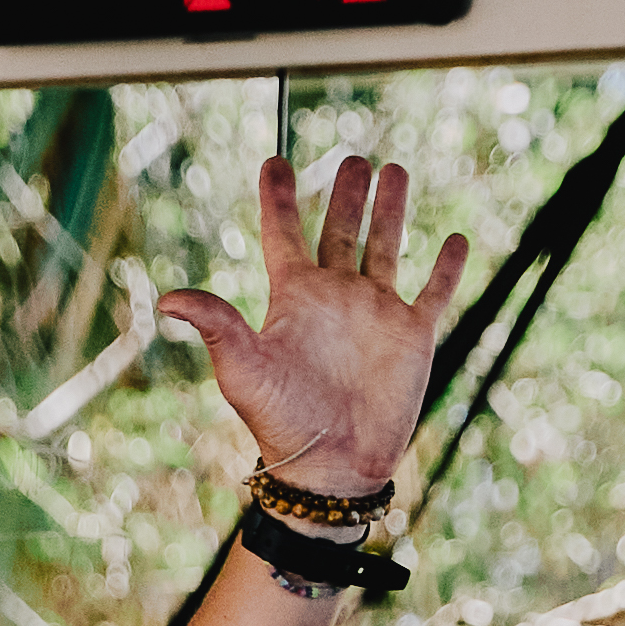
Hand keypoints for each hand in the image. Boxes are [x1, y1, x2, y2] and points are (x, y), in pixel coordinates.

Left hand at [163, 151, 472, 502]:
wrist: (330, 467)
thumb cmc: (280, 421)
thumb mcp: (242, 368)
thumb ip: (216, 325)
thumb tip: (169, 299)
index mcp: (294, 298)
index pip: (284, 233)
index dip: (279, 197)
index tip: (275, 161)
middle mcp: (335, 297)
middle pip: (341, 230)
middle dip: (347, 193)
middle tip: (355, 158)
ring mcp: (376, 313)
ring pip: (386, 247)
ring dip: (392, 211)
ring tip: (395, 171)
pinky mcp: (412, 336)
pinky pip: (434, 292)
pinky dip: (447, 268)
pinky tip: (455, 240)